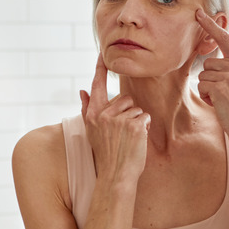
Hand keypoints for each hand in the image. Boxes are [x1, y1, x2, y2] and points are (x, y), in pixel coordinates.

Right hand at [79, 55, 149, 183]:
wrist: (115, 175)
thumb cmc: (106, 154)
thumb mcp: (92, 131)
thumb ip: (88, 109)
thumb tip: (83, 90)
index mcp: (93, 115)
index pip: (97, 86)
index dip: (100, 69)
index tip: (102, 53)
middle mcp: (104, 115)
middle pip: (125, 98)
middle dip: (128, 112)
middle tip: (122, 133)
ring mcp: (119, 120)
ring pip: (136, 108)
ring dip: (137, 121)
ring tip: (128, 138)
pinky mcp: (134, 126)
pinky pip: (145, 117)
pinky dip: (144, 127)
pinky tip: (136, 140)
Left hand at [195, 9, 228, 134]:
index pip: (224, 38)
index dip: (210, 25)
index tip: (198, 12)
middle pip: (209, 62)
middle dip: (211, 77)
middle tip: (225, 91)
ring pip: (203, 74)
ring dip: (208, 88)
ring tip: (223, 98)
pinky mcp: (220, 87)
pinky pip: (202, 85)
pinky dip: (207, 96)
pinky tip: (219, 103)